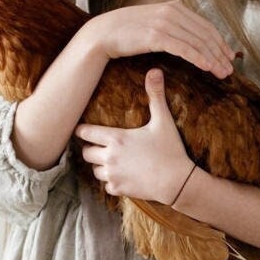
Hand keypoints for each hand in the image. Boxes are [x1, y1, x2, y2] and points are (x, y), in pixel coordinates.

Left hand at [74, 70, 196, 204]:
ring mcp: (113, 175)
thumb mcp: (163, 121)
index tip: (81, 129)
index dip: (81, 131)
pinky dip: (111, 182)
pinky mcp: (119, 189)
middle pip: (86, 153)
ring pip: (95, 171)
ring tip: (111, 161)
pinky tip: (121, 176)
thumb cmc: (170, 150)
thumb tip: (155, 70)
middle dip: (91, 149)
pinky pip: (107, 186)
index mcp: (116, 139)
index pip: (86, 133)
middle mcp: (109, 157)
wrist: (177, 182)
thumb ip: (155, 96)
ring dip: (100, 166)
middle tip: (99, 146)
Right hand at [84, 0, 238, 78]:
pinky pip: (183, 48)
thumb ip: (173, 27)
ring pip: (197, 43)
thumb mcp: (154, 23)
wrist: (102, 33)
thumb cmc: (128, 32)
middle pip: (205, 34)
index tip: (229, 57)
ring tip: (222, 73)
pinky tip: (207, 67)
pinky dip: (198, 58)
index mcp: (174, 7)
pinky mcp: (156, 36)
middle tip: (230, 69)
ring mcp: (164, 23)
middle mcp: (172, 11)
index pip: (205, 26)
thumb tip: (190, 40)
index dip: (220, 42)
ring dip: (213, 59)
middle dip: (220, 53)